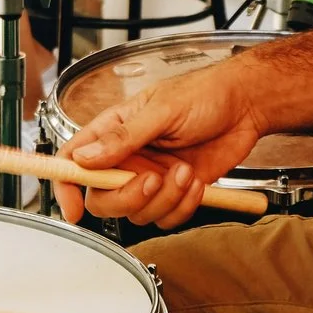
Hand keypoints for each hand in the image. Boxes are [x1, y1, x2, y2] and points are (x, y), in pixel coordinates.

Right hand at [57, 60, 268, 225]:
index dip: (65, 185)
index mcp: (113, 130)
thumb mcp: (162, 110)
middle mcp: (127, 157)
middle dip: (126, 197)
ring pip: (137, 212)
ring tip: (184, 171)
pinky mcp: (174, 193)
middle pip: (102, 197)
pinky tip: (196, 182)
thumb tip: (85, 157)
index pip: (73, 160)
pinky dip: (182, 206)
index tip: (72, 208)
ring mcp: (150, 177)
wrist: (246, 107)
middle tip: (150, 181)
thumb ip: (123, 136)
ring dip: (164, 199)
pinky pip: (165, 217)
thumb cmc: (204, 95)